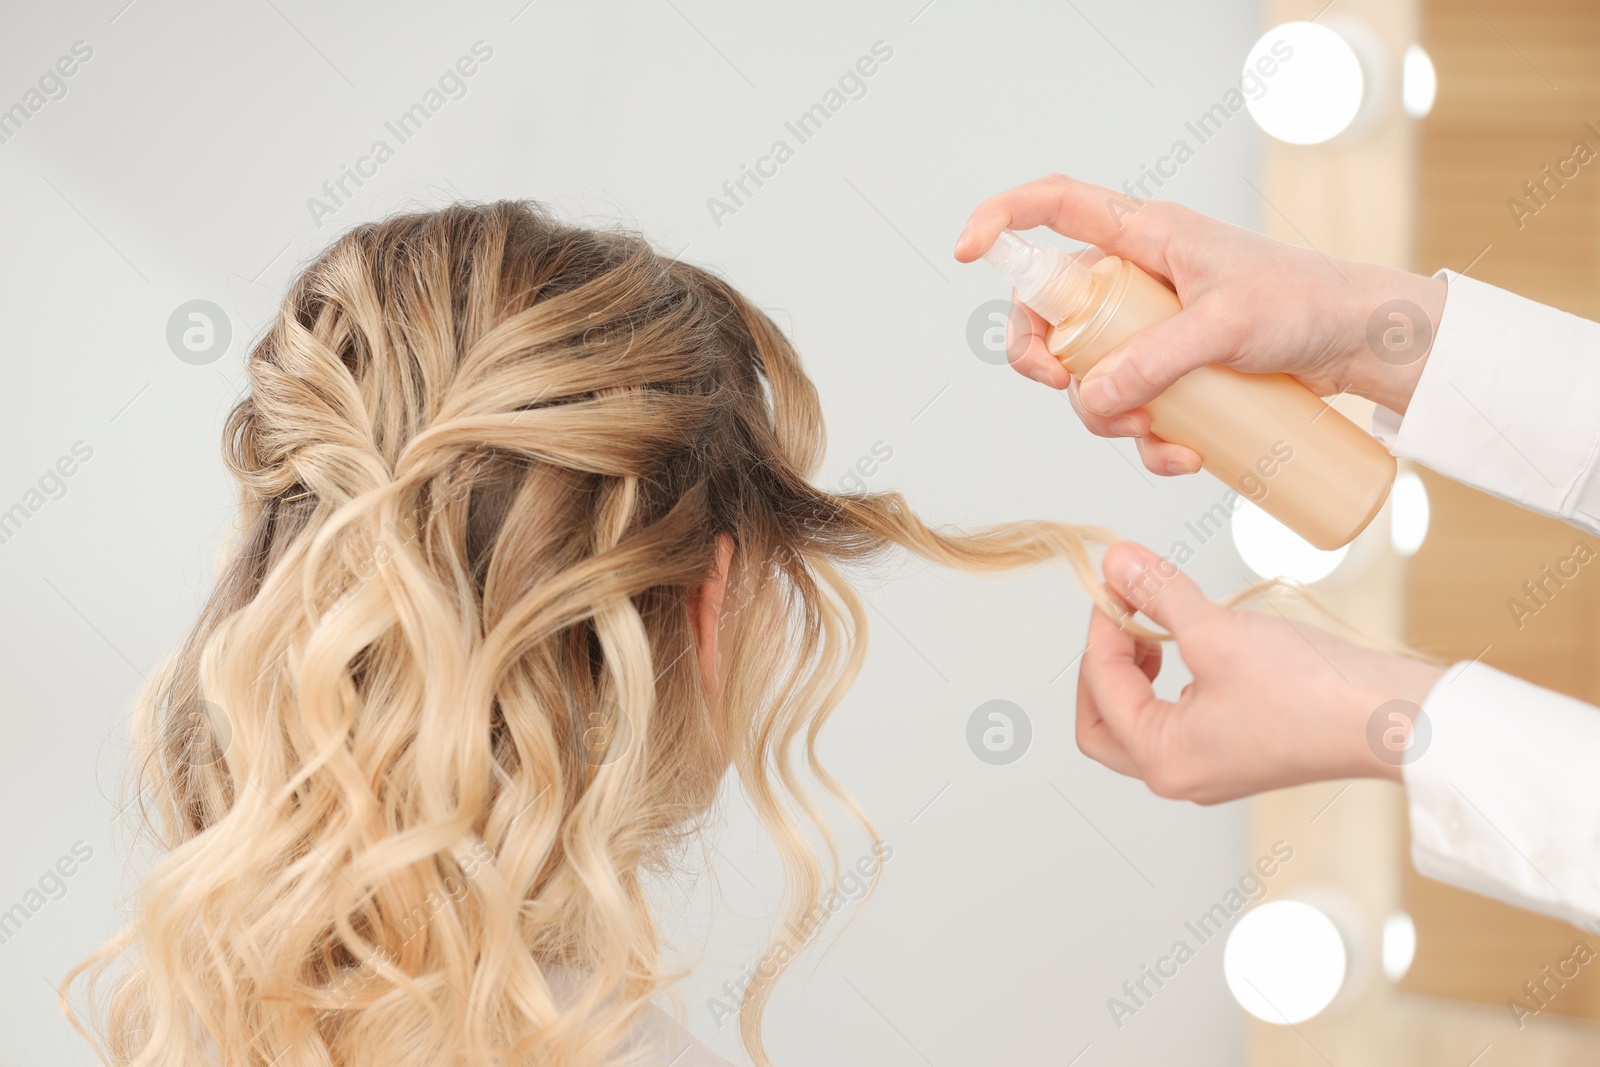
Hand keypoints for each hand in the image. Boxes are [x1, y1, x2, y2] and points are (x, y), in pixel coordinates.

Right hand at [954, 174, 1446, 477]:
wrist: (1363, 344)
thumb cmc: (1306, 306)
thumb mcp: (1226, 327)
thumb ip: (1154, 360)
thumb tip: (1088, 400)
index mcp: (1146, 235)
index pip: (1056, 205)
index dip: (1003, 219)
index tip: (966, 253)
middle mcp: (1139, 276)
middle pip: (1052, 309)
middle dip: (1046, 358)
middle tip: (1062, 387)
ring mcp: (1153, 326)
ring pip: (1089, 371)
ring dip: (1107, 414)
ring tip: (1159, 436)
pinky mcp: (1174, 369)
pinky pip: (1132, 406)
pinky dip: (1147, 440)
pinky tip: (1184, 457)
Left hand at [1075, 542, 1445, 803]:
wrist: (1393, 718)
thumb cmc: (1311, 689)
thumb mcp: (1216, 631)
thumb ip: (1158, 594)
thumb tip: (1117, 561)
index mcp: (1162, 760)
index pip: (1099, 688)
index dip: (1101, 626)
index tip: (1118, 581)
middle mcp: (1180, 776)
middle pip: (1102, 724)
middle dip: (1104, 665)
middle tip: (1122, 616)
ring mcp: (1211, 768)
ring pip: (1141, 721)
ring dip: (1137, 672)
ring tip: (1159, 624)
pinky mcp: (1241, 753)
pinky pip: (1181, 719)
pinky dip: (1172, 681)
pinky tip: (1196, 645)